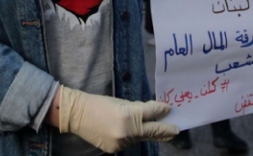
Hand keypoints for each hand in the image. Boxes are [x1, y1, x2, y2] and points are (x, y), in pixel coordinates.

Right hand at [58, 85, 178, 153]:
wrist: (77, 115)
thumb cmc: (98, 103)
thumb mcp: (121, 102)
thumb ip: (139, 109)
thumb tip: (154, 112)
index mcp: (128, 115)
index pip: (152, 114)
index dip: (163, 111)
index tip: (170, 110)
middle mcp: (127, 132)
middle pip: (152, 131)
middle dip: (165, 130)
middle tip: (175, 129)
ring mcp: (121, 143)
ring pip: (141, 138)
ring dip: (147, 132)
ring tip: (153, 127)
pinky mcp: (115, 150)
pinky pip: (130, 142)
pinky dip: (133, 136)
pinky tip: (131, 131)